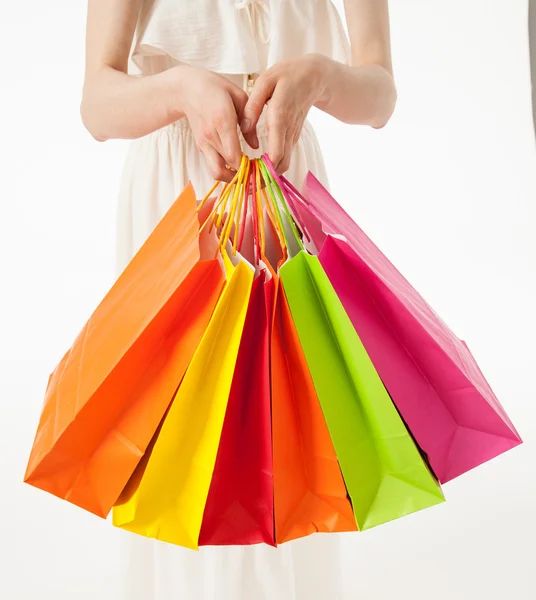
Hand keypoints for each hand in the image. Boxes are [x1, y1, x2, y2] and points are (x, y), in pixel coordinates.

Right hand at [176, 66, 258, 181]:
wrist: (187, 89)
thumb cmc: (216, 88)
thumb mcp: (239, 97)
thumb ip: (250, 122)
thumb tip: (256, 146)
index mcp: (222, 121)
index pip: (233, 155)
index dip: (246, 167)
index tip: (259, 168)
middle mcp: (210, 136)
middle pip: (224, 169)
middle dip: (241, 177)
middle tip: (255, 175)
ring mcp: (204, 143)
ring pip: (216, 172)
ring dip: (232, 177)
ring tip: (246, 174)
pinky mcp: (201, 147)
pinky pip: (213, 165)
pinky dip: (226, 170)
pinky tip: (238, 166)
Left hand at [241, 54, 330, 172]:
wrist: (314, 77)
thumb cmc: (287, 75)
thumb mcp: (266, 81)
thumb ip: (253, 104)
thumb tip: (244, 128)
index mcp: (280, 116)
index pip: (276, 152)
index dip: (266, 168)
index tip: (251, 175)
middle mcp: (288, 130)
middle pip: (281, 164)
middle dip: (266, 177)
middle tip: (247, 182)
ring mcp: (293, 135)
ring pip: (284, 163)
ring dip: (269, 174)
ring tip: (250, 177)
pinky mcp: (293, 136)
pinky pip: (285, 156)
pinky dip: (273, 165)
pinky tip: (259, 166)